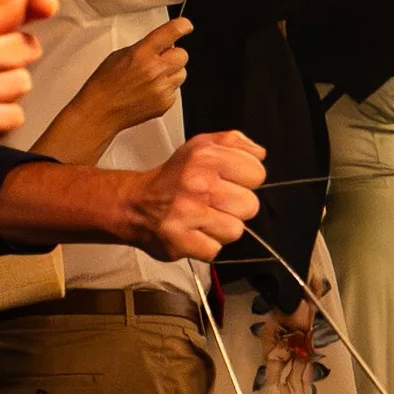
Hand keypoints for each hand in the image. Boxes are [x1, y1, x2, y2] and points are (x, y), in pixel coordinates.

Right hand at [40, 16, 191, 160]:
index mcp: (142, 53)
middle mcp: (155, 70)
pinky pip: (175, 90)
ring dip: (171, 73)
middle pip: (183, 55)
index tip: (185, 26)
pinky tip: (149, 91)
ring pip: (182, 73)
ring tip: (152, 79)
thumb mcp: (121, 55)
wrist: (100, 110)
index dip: (182, 26)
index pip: (171, 32)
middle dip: (173, 56)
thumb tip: (163, 44)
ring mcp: (162, 88)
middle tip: (160, 61)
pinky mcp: (166, 103)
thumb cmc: (106, 83)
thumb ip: (145, 48)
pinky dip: (166, 89)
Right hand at [120, 131, 265, 261]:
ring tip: (205, 218)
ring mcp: (187, 213)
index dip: (246, 180)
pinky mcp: (180, 240)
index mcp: (205, 157)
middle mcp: (197, 183)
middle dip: (236, 207)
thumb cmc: (174, 178)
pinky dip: (206, 246)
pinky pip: (215, 250)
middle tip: (216, 203)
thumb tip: (259, 153)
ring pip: (235, 230)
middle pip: (250, 205)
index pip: (257, 173)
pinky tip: (195, 232)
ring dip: (222, 228)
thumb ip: (234, 143)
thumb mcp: (202, 146)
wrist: (135, 203)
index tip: (229, 181)